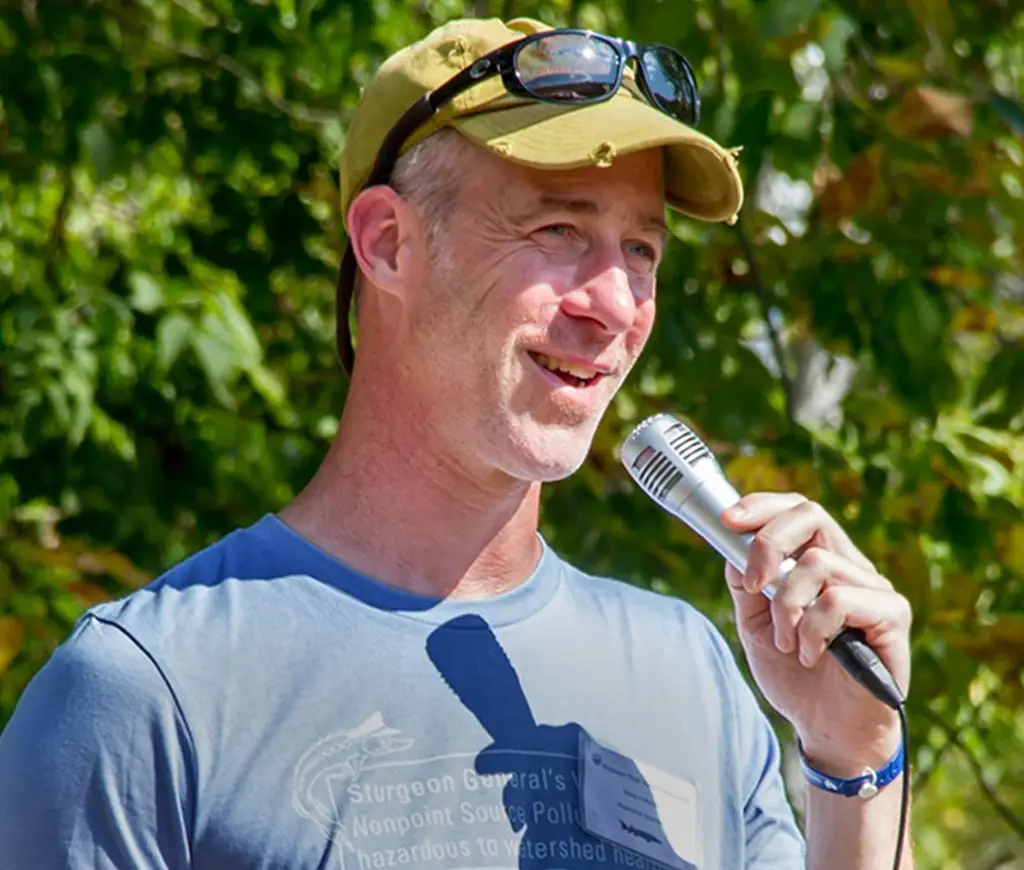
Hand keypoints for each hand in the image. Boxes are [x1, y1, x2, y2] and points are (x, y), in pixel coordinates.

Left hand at [720, 493, 911, 775]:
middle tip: (751, 585)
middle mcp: (849, 566)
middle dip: (768, 543)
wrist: (827, 730)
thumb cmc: (794, 675)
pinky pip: (838, 600)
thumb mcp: (755, 624)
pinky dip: (811, 629)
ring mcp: (873, 589)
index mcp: (818, 562)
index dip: (762, 506)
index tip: (727, 520)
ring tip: (786, 643)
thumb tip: (730, 546)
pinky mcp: (891, 615)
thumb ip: (746, 584)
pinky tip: (809, 655)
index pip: (797, 510)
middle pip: (812, 514)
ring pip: (818, 564)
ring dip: (786, 607)